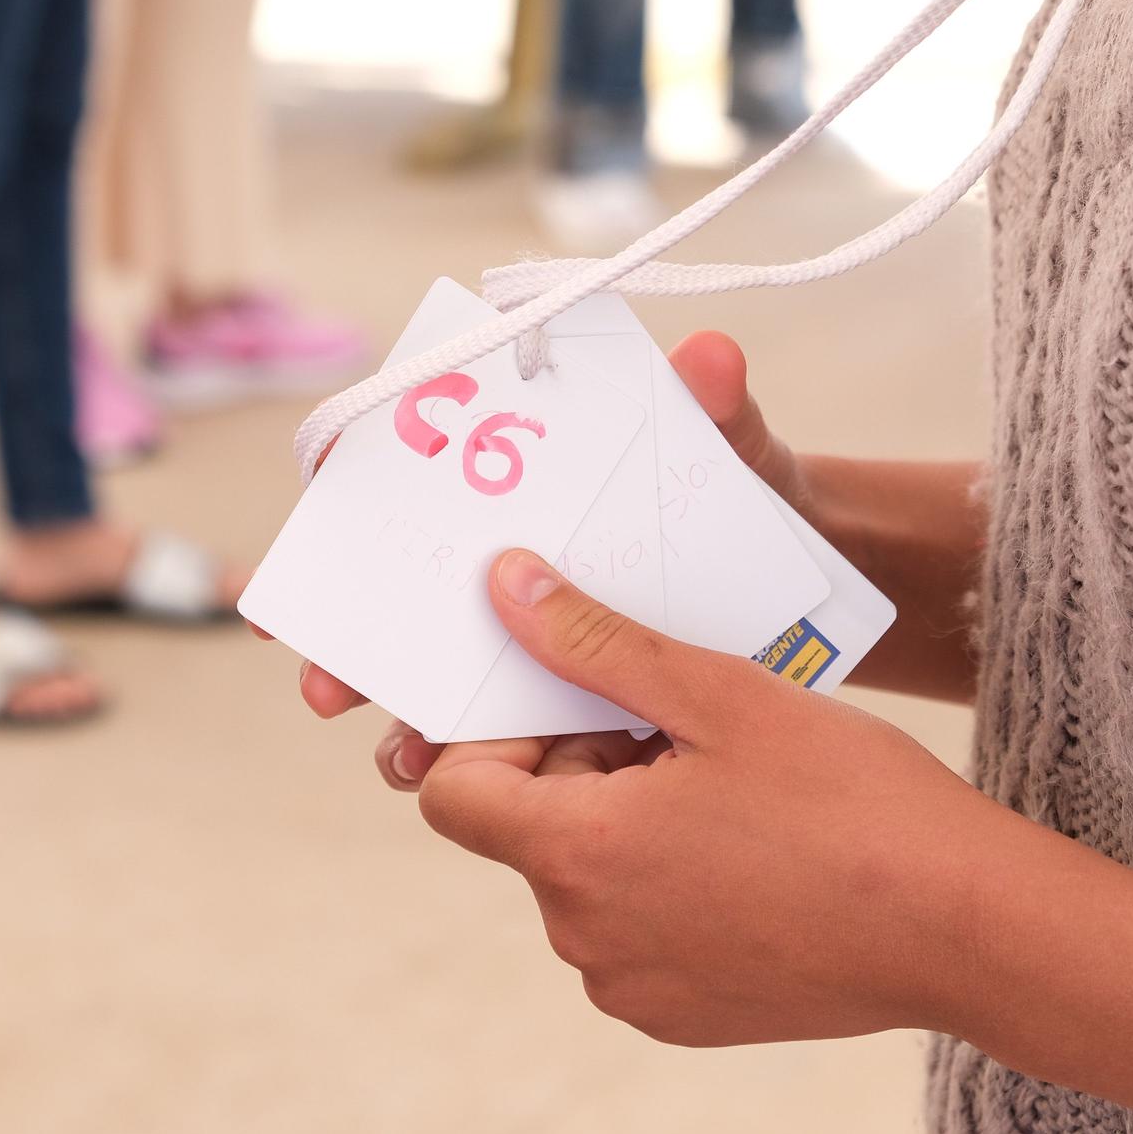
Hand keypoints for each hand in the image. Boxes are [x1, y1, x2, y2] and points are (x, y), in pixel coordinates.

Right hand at [283, 330, 823, 788]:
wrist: (806, 578)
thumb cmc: (752, 494)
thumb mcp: (737, 451)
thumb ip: (722, 410)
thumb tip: (713, 356)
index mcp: (524, 468)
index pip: (413, 458)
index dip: (355, 469)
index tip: (326, 494)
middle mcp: (503, 549)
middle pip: (400, 586)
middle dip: (353, 639)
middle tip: (329, 688)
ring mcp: (524, 627)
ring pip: (436, 671)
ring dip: (401, 714)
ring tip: (404, 756)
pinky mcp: (557, 690)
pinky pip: (495, 726)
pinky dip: (469, 752)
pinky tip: (459, 777)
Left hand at [415, 547, 1006, 1046]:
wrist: (969, 930)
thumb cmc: (852, 804)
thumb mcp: (718, 693)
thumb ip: (595, 642)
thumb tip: (507, 588)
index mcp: (578, 856)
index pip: (456, 794)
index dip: (495, 736)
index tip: (575, 702)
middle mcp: (586, 939)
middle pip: (529, 829)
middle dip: (584, 766)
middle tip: (682, 726)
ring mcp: (633, 989)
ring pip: (587, 879)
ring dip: (630, 822)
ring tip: (730, 786)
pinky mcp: (683, 1017)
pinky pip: (636, 932)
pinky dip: (669, 882)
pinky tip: (752, 848)